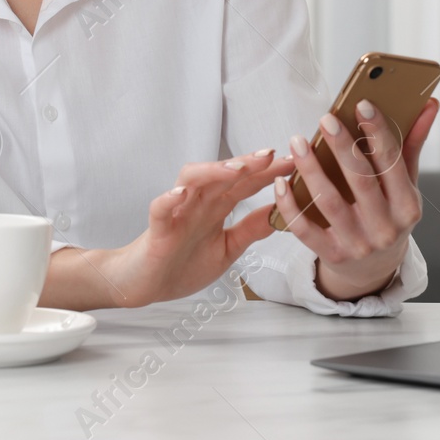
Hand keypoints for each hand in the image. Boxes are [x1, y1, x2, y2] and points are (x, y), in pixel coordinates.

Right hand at [39, 148, 293, 310]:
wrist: (146, 285)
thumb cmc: (183, 264)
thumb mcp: (228, 249)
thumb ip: (250, 229)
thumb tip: (281, 212)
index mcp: (216, 207)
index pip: (245, 183)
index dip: (268, 172)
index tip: (293, 163)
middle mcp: (198, 203)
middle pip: (223, 175)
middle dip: (247, 163)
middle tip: (271, 155)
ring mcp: (177, 212)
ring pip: (192, 180)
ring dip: (213, 172)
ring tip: (235, 169)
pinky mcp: (157, 228)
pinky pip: (161, 208)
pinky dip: (169, 199)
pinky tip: (181, 194)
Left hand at [270, 97, 438, 301]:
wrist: (375, 267)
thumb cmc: (390, 215)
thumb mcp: (406, 185)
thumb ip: (412, 144)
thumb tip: (428, 105)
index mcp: (407, 206)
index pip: (393, 163)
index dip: (378, 132)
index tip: (362, 105)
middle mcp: (385, 227)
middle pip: (361, 180)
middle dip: (343, 147)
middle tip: (326, 119)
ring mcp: (358, 243)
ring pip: (330, 201)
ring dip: (311, 169)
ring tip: (298, 142)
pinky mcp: (332, 255)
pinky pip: (305, 229)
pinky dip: (290, 205)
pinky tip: (281, 182)